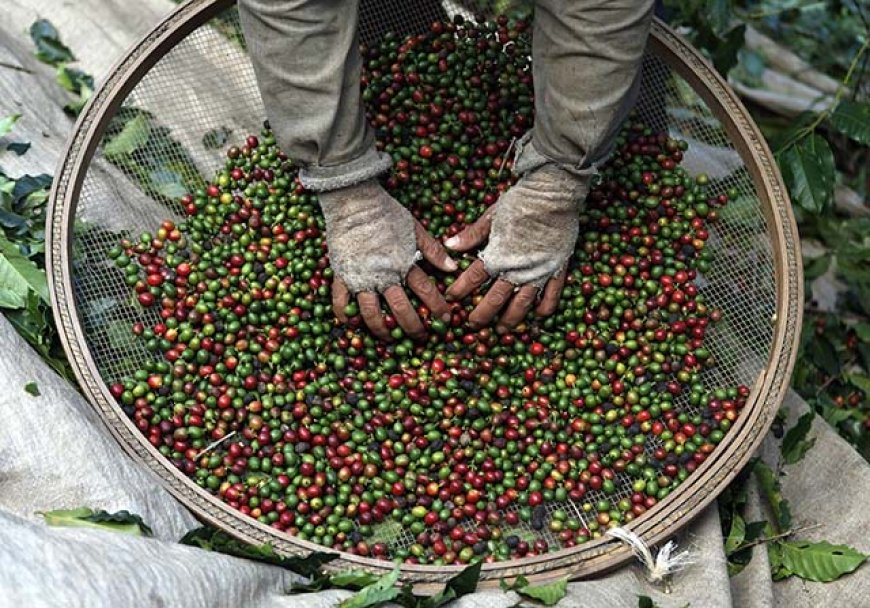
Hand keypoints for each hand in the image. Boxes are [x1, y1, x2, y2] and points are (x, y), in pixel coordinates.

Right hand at [319, 180, 455, 340]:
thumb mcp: (415, 228)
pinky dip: (346, 316)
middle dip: (414, 327)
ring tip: (390, 338)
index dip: (438, 307)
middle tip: (421, 337)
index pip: (426, 292)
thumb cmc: (386, 212)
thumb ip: (433, 250)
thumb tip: (452, 268)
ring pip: (372, 314)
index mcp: (403, 264)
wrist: (353, 201)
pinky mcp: (341, 276)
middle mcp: (383, 276)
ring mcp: (360, 278)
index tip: (446, 319)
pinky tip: (353, 325)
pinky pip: (340, 302)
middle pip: (401, 310)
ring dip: (382, 330)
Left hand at [444, 165, 588, 332]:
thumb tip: (449, 246)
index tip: (451, 298)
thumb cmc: (520, 201)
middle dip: (481, 315)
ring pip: (521, 304)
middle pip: (495, 299)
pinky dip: (544, 309)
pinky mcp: (557, 270)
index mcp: (498, 255)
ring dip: (510, 319)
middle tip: (472, 325)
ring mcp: (538, 272)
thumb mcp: (491, 216)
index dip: (460, 290)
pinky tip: (537, 317)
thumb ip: (471, 235)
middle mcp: (517, 269)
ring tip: (501, 330)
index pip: (473, 279)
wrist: (554, 194)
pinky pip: (551, 296)